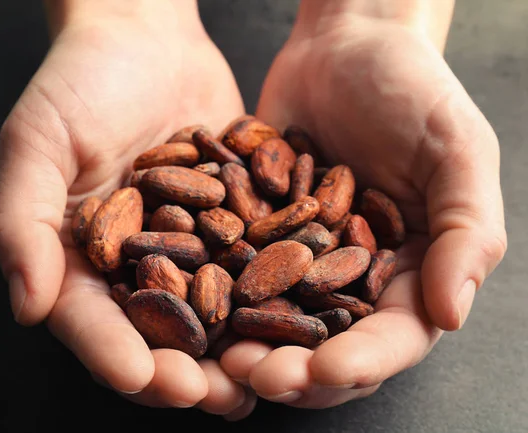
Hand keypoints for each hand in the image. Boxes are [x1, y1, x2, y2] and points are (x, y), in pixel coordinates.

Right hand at [0, 0, 253, 418]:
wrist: (147, 39)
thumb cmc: (79, 83)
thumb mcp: (37, 143)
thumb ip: (23, 221)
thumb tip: (25, 304)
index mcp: (81, 256)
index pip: (90, 317)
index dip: (112, 351)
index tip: (141, 378)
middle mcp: (137, 262)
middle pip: (157, 331)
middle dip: (184, 368)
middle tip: (215, 396)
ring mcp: (190, 246)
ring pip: (213, 311)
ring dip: (236, 349)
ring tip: (263, 377)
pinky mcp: (236, 222)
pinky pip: (256, 263)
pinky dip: (277, 293)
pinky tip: (303, 316)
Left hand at [220, 2, 506, 407]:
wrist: (343, 47)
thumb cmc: (412, 90)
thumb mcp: (456, 152)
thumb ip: (467, 231)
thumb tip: (451, 314)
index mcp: (411, 270)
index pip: (392, 336)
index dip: (362, 361)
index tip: (324, 369)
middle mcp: (353, 276)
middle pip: (327, 344)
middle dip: (295, 368)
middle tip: (256, 375)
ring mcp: (299, 258)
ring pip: (273, 321)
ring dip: (246, 345)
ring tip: (217, 357)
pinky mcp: (254, 232)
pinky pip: (232, 270)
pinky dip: (212, 292)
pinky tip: (183, 303)